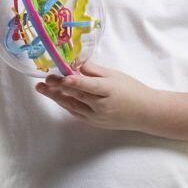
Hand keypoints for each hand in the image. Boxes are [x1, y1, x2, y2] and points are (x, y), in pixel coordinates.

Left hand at [35, 60, 153, 130]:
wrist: (145, 112)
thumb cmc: (131, 89)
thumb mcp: (115, 75)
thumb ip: (95, 70)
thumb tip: (77, 65)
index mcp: (109, 90)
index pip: (89, 86)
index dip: (74, 82)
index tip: (62, 77)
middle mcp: (102, 105)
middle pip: (77, 95)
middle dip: (59, 87)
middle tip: (45, 80)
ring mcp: (97, 116)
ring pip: (73, 105)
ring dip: (57, 97)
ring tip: (43, 88)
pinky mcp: (94, 123)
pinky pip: (77, 112)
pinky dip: (66, 104)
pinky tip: (56, 97)